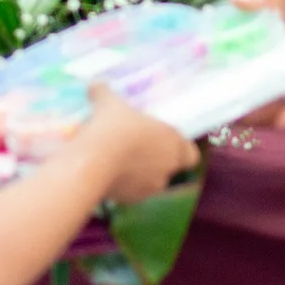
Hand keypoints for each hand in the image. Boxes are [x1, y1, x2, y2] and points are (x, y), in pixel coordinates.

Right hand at [75, 84, 198, 202]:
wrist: (93, 163)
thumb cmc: (112, 127)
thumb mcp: (108, 102)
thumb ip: (105, 92)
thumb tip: (95, 84)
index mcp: (172, 142)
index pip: (191, 154)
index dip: (181, 149)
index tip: (165, 141)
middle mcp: (167, 168)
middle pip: (168, 167)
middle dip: (155, 159)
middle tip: (135, 146)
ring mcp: (150, 187)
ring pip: (149, 181)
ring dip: (138, 173)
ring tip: (116, 160)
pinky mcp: (131, 200)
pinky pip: (130, 191)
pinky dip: (122, 185)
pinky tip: (105, 174)